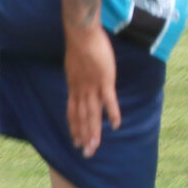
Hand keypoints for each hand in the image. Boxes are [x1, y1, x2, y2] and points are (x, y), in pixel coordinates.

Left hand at [64, 26, 120, 156]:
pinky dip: (112, 114)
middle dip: (83, 136)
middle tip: (85, 153)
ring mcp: (92, 87)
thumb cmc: (79, 44)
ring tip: (94, 147)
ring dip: (93, 132)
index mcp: (73, 87)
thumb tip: (77, 79)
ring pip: (92, 114)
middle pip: (81, 118)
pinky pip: (109, 101)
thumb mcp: (73, 64)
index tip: (75, 141)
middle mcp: (81, 91)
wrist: (81, 33)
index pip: (72, 112)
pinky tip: (115, 125)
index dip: (74, 127)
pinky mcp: (104, 80)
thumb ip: (76, 75)